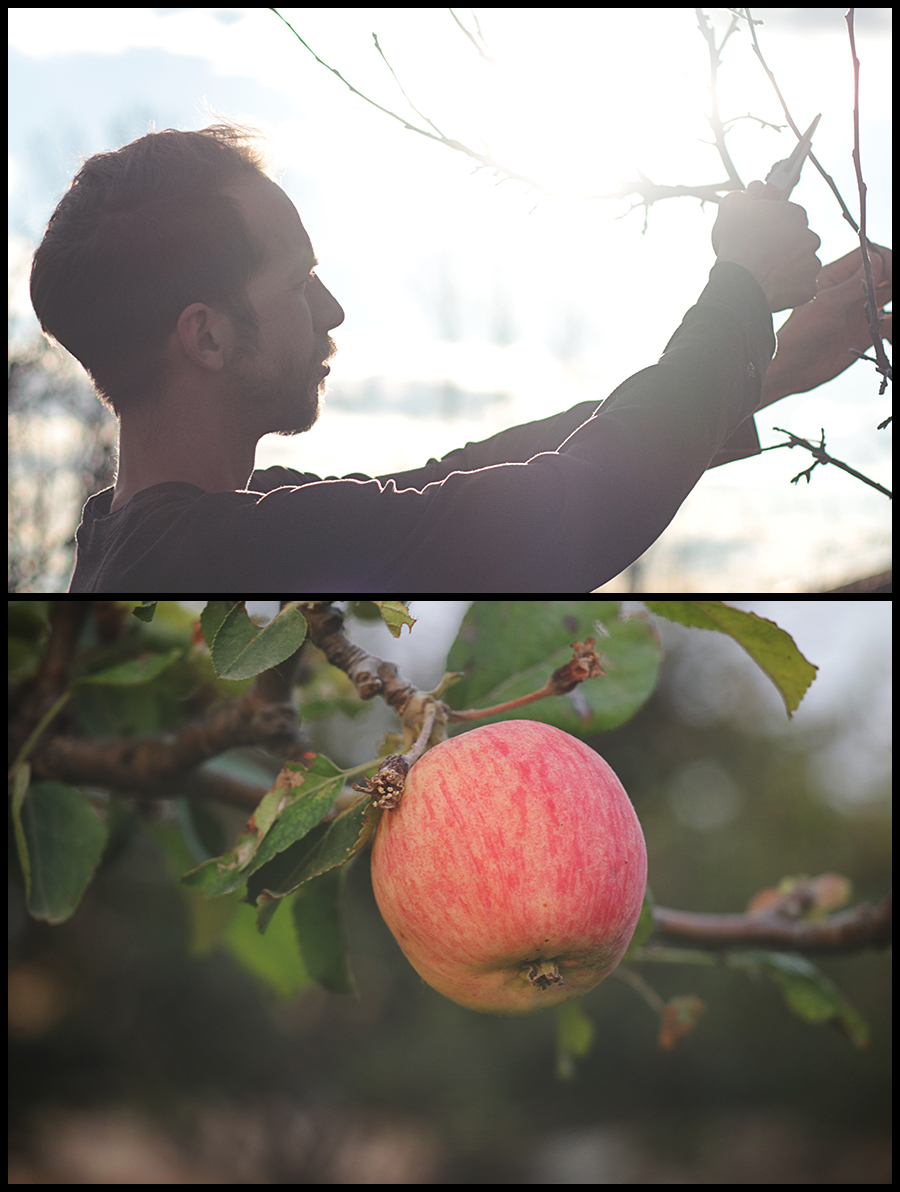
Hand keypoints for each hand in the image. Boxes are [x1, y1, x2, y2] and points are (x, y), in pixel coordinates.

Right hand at [712, 181, 821, 311]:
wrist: (740, 283)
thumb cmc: (735, 244)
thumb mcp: (731, 209)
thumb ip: (740, 197)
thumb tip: (744, 196)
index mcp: (795, 214)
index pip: (790, 215)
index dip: (775, 223)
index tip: (764, 231)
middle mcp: (810, 237)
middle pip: (798, 240)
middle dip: (783, 245)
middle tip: (762, 253)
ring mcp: (811, 263)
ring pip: (801, 263)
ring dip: (787, 266)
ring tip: (764, 272)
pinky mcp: (808, 287)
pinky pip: (800, 285)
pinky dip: (789, 287)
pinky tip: (772, 285)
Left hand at [760, 244, 891, 405]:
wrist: (792, 369)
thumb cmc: (802, 333)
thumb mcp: (828, 304)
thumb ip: (855, 283)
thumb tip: (880, 259)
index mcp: (837, 277)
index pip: (870, 257)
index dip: (886, 260)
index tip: (893, 273)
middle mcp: (850, 292)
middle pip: (883, 275)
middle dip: (894, 278)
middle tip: (899, 292)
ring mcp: (859, 312)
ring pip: (889, 297)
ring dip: (896, 298)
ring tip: (897, 310)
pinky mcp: (865, 334)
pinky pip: (889, 325)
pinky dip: (894, 325)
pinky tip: (891, 326)